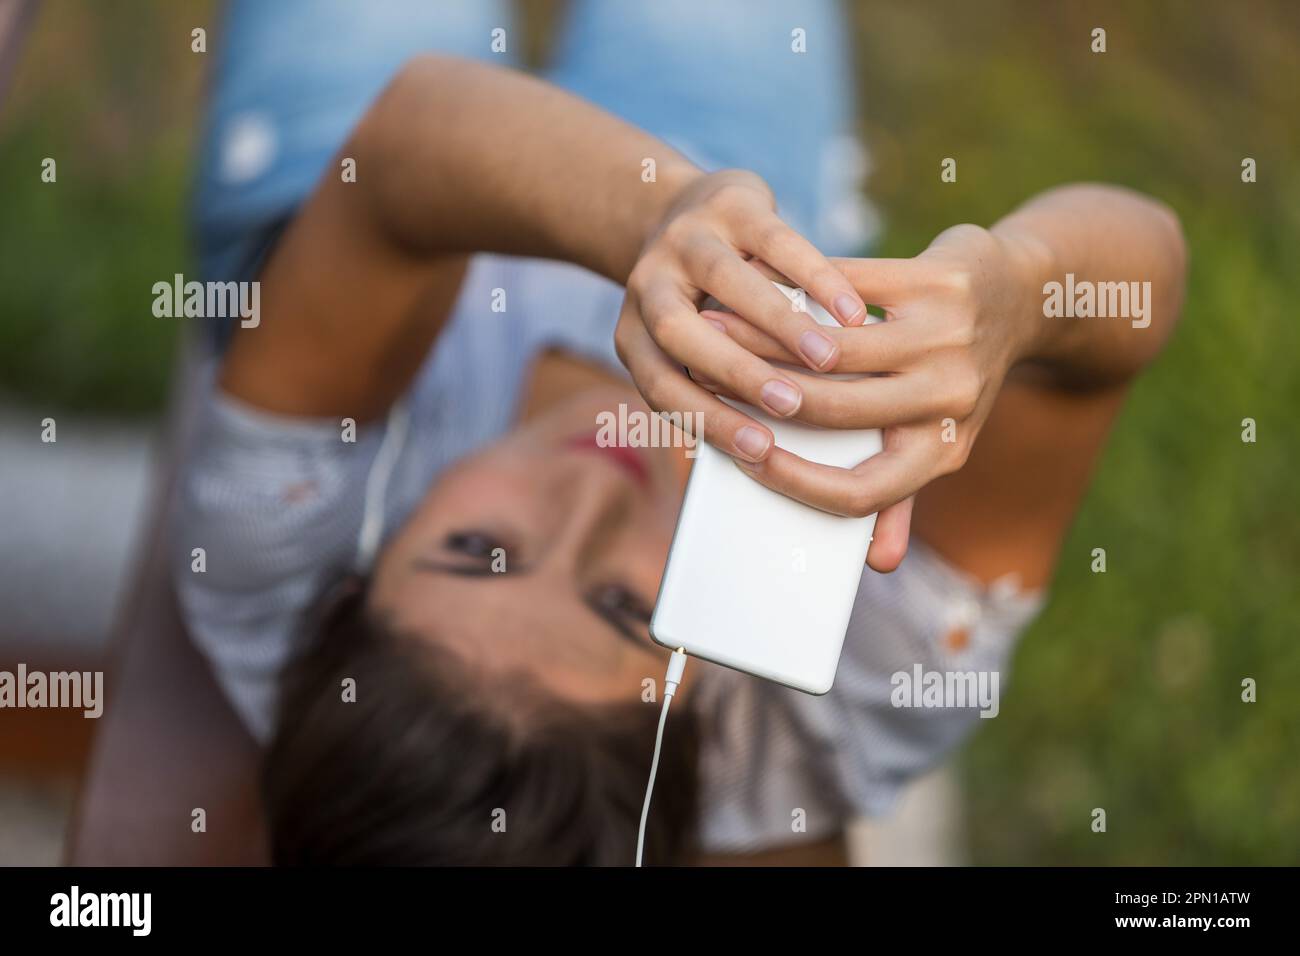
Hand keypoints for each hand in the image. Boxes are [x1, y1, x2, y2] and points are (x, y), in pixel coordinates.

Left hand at [614, 169, 868, 463]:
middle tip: (790, 406)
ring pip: (727, 282)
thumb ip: (721, 400)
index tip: (762, 451)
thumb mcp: (695, 351)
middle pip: (680, 335)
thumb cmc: (707, 311)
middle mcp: (648, 286)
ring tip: (829, 361)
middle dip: (736, 374)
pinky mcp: (730, 203)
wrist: (687, 211)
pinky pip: (774, 240)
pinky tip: (852, 310)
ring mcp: (685, 239)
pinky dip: (815, 276)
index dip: (709, 421)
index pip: (660, 387)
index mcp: (634, 336)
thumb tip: (777, 460)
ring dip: (780, 324)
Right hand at [691, 223, 1049, 570]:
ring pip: (832, 349)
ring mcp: (950, 339)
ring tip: (719, 329)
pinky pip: (849, 288)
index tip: (746, 460)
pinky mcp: (942, 282)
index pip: (863, 493)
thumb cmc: (959, 374)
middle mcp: (952, 398)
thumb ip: (904, 491)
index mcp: (944, 450)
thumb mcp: (941, 435)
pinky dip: (798, 287)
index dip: (797, 485)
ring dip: (765, 337)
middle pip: (836, 411)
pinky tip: (760, 285)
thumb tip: (877, 563)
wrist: (1021, 294)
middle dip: (760, 396)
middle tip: (708, 379)